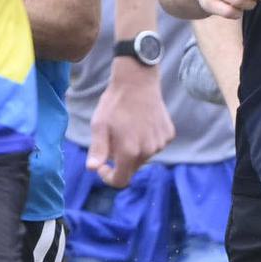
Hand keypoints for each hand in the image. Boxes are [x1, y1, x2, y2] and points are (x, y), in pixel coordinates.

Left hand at [91, 61, 172, 186]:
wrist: (138, 81)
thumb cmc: (115, 103)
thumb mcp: (99, 125)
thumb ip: (97, 150)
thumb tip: (92, 169)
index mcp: (129, 152)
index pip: (121, 180)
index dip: (109, 177)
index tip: (103, 166)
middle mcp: (148, 151)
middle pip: (132, 168)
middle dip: (120, 160)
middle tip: (113, 139)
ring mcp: (161, 143)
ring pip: (144, 156)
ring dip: (134, 149)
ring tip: (127, 128)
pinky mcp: (168, 134)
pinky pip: (155, 145)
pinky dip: (147, 140)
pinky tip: (141, 124)